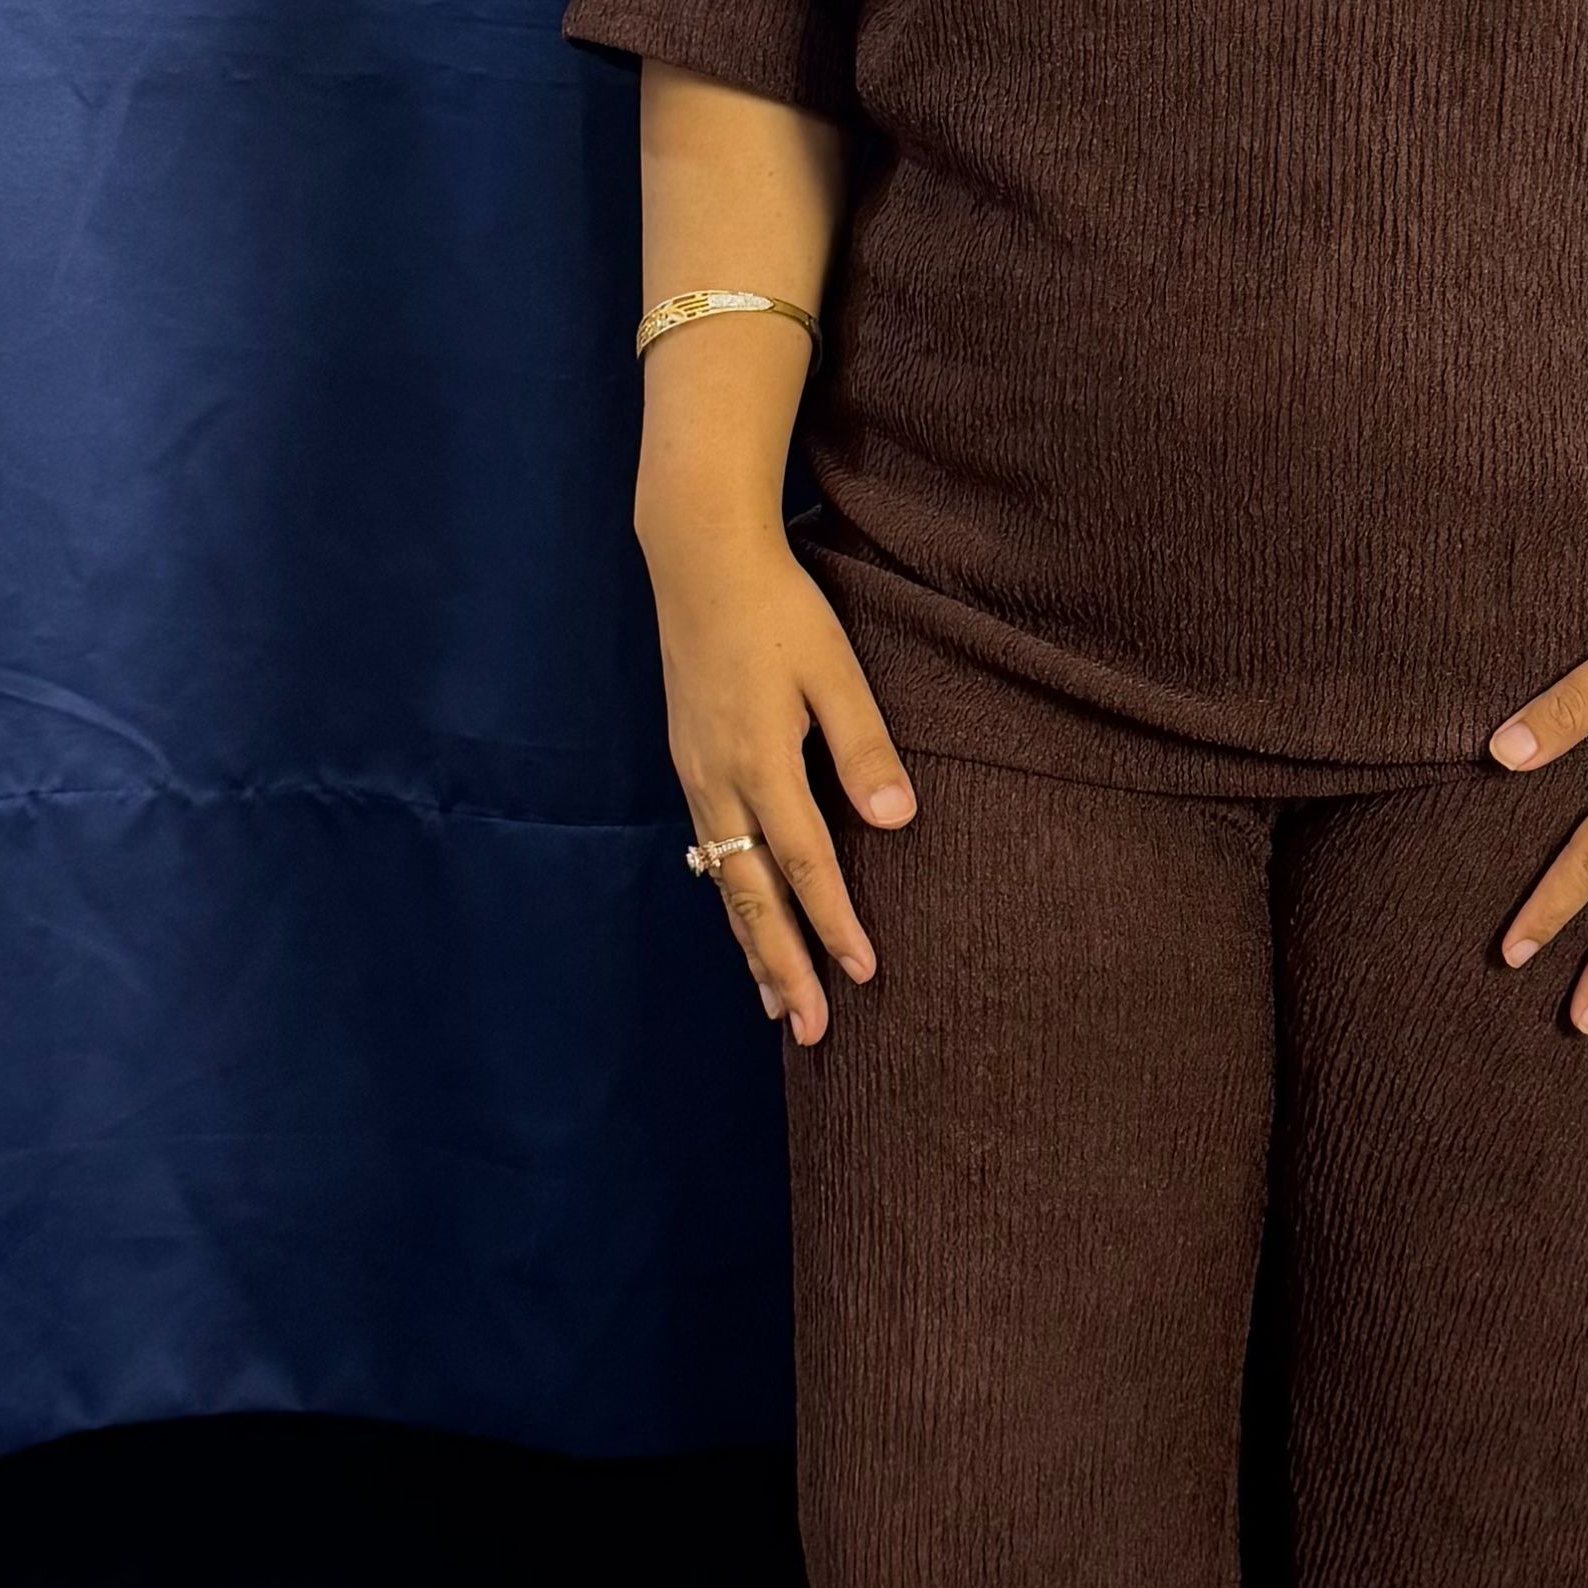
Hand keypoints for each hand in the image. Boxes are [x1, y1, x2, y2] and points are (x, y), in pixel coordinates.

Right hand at [636, 484, 914, 1046]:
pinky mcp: (689, 764)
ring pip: (723, 883)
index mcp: (761, 762)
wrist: (696, 558)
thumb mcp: (834, 668)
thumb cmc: (777, 607)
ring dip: (752, 945)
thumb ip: (863, 746)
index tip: (864, 974)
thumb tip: (898, 821)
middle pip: (751, 895)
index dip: (834, 923)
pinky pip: (709, 854)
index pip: (805, 864)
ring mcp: (696, 777)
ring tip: (777, 1002)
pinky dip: (729, 900)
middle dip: (783, 965)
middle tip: (811, 1029)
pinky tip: (743, 919)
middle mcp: (719, 783)